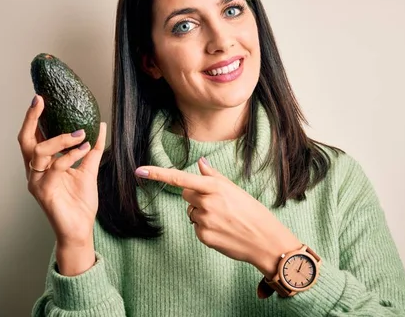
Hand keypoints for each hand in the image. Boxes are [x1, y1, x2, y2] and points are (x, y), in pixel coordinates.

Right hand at [17, 95, 106, 248]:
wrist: (80, 228)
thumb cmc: (80, 202)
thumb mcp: (89, 169)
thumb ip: (92, 149)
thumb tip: (100, 125)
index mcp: (42, 164)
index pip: (33, 136)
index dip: (33, 117)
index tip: (40, 97)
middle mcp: (34, 170)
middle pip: (25, 140)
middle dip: (31, 119)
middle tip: (41, 101)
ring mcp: (36, 180)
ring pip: (39, 150)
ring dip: (60, 139)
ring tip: (80, 133)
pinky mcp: (43, 190)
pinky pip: (55, 166)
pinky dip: (71, 155)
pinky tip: (84, 148)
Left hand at [135, 158, 301, 276]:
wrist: (265, 240)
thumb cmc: (252, 212)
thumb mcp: (235, 190)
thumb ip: (214, 177)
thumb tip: (200, 163)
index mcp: (214, 187)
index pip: (180, 179)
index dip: (158, 174)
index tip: (139, 170)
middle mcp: (206, 203)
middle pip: (185, 195)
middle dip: (196, 198)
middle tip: (218, 205)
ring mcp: (204, 221)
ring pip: (191, 212)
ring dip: (201, 214)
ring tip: (224, 219)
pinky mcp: (203, 236)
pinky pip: (196, 227)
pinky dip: (206, 228)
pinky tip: (222, 230)